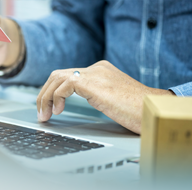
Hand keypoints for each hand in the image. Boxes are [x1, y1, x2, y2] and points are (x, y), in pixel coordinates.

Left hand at [36, 60, 174, 133]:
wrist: (153, 110)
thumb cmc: (137, 111)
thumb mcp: (110, 100)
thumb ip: (94, 96)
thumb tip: (72, 105)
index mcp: (101, 71)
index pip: (66, 75)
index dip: (52, 92)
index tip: (47, 108)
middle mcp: (97, 69)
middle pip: (57, 75)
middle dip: (44, 94)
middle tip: (41, 113)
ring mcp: (95, 74)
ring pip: (57, 78)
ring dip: (45, 98)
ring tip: (45, 115)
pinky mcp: (93, 83)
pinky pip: (64, 86)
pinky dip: (56, 98)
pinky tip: (58, 111)